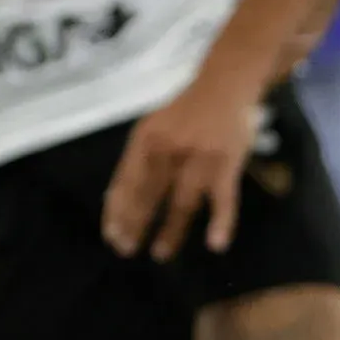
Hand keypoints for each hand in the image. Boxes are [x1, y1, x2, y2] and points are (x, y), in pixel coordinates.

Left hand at [102, 69, 266, 261]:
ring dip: (170, 231)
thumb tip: (114, 200)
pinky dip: (221, 222)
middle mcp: (169, 150)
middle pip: (148, 195)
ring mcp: (200, 158)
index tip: (111, 237)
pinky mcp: (228, 164)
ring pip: (181, 202)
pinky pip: (224, 198)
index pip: (125, 183)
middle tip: (125, 250)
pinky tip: (216, 244)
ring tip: (159, 254)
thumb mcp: (152, 128)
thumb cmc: (185, 112)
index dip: (117, 212)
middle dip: (135, 225)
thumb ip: (137, 161)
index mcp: (145, 140)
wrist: (225, 84)